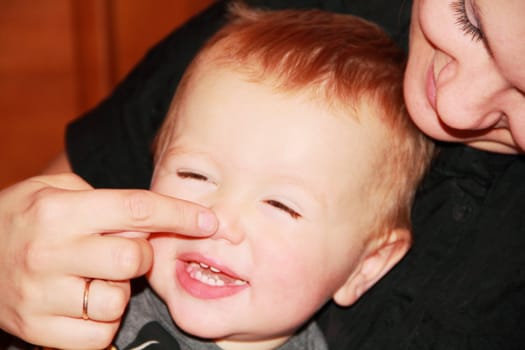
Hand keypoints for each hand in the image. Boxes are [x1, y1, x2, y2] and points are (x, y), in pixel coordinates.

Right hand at [0, 173, 216, 348]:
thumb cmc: (22, 220)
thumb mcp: (54, 192)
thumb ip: (103, 199)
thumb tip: (154, 217)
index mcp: (59, 211)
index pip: (137, 209)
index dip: (180, 215)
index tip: (208, 221)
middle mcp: (50, 252)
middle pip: (133, 259)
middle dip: (141, 256)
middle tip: (123, 251)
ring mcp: (42, 294)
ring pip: (118, 300)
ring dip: (119, 290)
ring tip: (93, 277)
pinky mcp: (38, 329)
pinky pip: (99, 334)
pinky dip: (103, 321)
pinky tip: (85, 302)